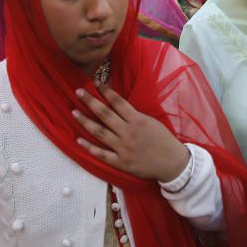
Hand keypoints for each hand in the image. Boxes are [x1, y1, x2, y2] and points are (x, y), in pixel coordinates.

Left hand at [73, 86, 189, 181]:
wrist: (172, 163)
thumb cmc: (165, 140)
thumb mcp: (152, 122)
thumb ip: (135, 116)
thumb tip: (118, 106)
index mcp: (138, 120)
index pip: (118, 102)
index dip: (105, 91)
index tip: (95, 83)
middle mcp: (128, 132)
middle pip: (105, 114)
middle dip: (90, 102)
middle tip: (78, 92)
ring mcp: (123, 148)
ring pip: (100, 132)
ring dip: (85, 122)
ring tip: (74, 113)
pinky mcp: (121, 162)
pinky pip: (101, 154)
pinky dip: (89, 147)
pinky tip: (78, 140)